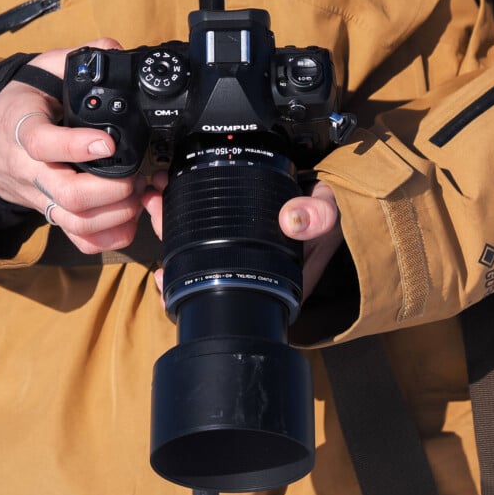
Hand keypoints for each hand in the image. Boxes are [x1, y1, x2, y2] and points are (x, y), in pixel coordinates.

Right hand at [0, 38, 154, 253]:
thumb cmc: (24, 105)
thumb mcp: (42, 71)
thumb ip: (76, 58)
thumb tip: (113, 49)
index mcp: (22, 128)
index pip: (42, 143)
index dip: (77, 147)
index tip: (109, 144)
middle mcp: (30, 170)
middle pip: (68, 194)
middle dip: (111, 190)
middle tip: (137, 176)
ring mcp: (42, 197)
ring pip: (76, 222)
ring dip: (116, 214)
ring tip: (138, 194)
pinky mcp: (54, 215)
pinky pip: (80, 240)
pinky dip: (110, 236)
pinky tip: (130, 218)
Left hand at [145, 178, 341, 303]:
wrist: (338, 196)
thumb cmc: (333, 214)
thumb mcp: (330, 212)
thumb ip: (318, 216)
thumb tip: (293, 221)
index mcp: (273, 281)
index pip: (224, 298)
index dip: (190, 291)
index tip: (164, 273)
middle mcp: (254, 270)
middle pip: (203, 270)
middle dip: (172, 245)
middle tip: (156, 213)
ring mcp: (245, 250)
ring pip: (198, 246)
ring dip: (173, 224)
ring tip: (157, 199)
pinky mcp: (239, 229)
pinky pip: (203, 227)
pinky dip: (183, 213)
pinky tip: (170, 197)